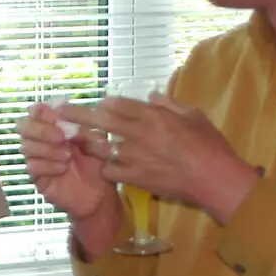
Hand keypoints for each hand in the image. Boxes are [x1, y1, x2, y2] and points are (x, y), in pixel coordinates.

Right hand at [16, 102, 116, 220]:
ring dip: (47, 149)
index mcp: (54, 125)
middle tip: (61, 137)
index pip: (35, 111)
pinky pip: (32, 166)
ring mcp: (37, 158)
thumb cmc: (98, 163)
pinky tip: (63, 168)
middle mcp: (41, 139)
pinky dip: (47, 165)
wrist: (100, 194)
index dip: (42, 112)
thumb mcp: (94, 140)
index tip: (58, 117)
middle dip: (40, 129)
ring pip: (26, 146)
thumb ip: (80, 124)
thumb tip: (64, 112)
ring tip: (69, 156)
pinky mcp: (37, 177)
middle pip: (22, 126)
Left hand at [61, 93, 257, 224]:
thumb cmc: (209, 145)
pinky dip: (106, 166)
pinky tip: (106, 164)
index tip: (98, 104)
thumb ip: (169, 104)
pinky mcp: (135, 178)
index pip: (118, 104)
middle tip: (60, 111)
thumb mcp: (193, 115)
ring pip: (100, 147)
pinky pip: (110, 171)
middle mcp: (140, 134)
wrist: (215, 179)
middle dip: (78, 114)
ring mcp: (135, 158)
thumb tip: (151, 96)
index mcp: (154, 116)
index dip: (104, 104)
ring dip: (87, 142)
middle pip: (101, 121)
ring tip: (75, 139)